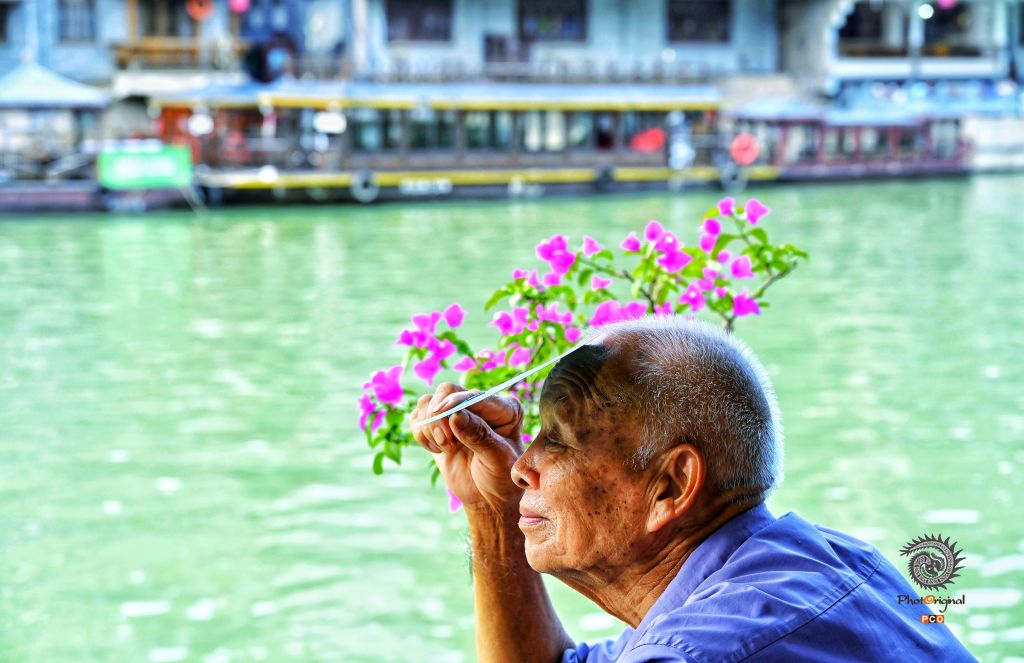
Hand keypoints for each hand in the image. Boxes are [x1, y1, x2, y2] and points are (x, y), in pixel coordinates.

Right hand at [410, 383, 524, 515]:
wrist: (488, 498)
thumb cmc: (501, 478)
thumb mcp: (498, 460)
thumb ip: (479, 436)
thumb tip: (456, 415)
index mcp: (504, 408)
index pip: (475, 395)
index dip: (455, 403)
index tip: (441, 415)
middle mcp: (480, 404)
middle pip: (447, 391)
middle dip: (439, 417)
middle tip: (446, 443)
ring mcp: (458, 413)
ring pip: (428, 402)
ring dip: (430, 427)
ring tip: (446, 448)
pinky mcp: (439, 425)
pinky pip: (418, 417)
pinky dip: (421, 434)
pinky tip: (438, 449)